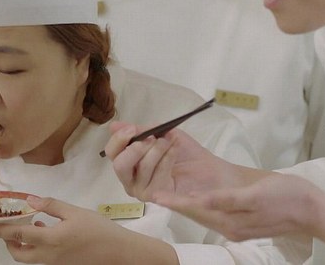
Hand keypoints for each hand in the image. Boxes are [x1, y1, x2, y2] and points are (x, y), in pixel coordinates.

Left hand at [0, 196, 176, 264]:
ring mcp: (55, 262)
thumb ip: (51, 206)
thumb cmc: (99, 230)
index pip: (17, 234)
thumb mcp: (75, 212)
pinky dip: (36, 246)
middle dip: (8, 241)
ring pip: (29, 257)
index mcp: (50, 240)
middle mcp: (48, 255)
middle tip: (7, 227)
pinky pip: (41, 257)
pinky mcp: (62, 264)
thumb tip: (29, 200)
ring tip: (32, 225)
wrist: (118, 253)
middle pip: (18, 253)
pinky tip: (47, 231)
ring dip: (22, 244)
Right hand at [103, 121, 255, 201]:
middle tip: (153, 138)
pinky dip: (166, 161)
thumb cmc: (187, 154)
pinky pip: (155, 178)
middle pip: (119, 164)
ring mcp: (143, 191)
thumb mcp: (163, 134)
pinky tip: (175, 152)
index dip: (119, 139)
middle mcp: (132, 178)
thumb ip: (141, 131)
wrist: (212, 170)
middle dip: (136, 148)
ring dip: (157, 150)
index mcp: (130, 161)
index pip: (113, 152)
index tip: (133, 129)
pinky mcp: (158, 199)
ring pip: (140, 168)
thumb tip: (114, 126)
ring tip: (171, 143)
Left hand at [154, 172, 321, 241]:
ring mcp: (236, 226)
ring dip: (186, 205)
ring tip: (167, 193)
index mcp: (232, 221)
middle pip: (196, 214)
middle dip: (176, 203)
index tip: (156, 195)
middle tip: (154, 191)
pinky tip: (194, 197)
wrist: (312, 210)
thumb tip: (201, 201)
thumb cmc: (288, 197)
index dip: (175, 202)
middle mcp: (230, 227)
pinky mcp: (243, 222)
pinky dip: (201, 204)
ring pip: (204, 214)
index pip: (196, 211)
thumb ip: (227, 199)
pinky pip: (216, 212)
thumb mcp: (256, 195)